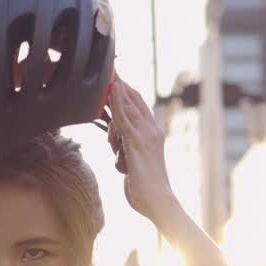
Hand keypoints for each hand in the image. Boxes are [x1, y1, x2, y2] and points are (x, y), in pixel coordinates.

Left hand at [107, 77, 176, 223]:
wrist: (158, 200)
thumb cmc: (145, 187)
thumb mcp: (134, 163)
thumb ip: (128, 150)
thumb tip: (119, 147)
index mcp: (152, 133)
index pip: (139, 105)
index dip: (126, 89)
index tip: (115, 76)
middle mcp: (151, 130)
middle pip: (134, 99)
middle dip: (120, 82)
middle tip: (109, 65)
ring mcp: (146, 135)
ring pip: (127, 105)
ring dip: (115, 89)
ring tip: (108, 77)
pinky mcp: (137, 142)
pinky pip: (124, 117)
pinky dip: (117, 101)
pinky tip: (112, 88)